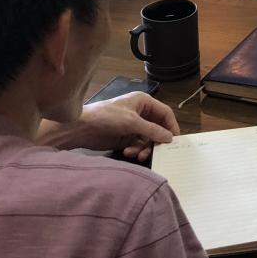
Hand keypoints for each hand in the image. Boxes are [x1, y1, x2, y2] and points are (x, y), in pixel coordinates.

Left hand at [62, 93, 180, 160]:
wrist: (82, 128)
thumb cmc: (107, 117)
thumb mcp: (132, 122)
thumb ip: (152, 130)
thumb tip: (170, 138)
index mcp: (144, 102)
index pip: (165, 113)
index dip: (171, 126)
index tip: (174, 141)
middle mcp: (141, 113)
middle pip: (158, 128)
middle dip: (155, 141)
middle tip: (155, 152)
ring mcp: (133, 126)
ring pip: (148, 139)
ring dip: (144, 148)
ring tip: (136, 154)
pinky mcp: (126, 138)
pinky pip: (138, 145)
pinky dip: (136, 150)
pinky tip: (128, 152)